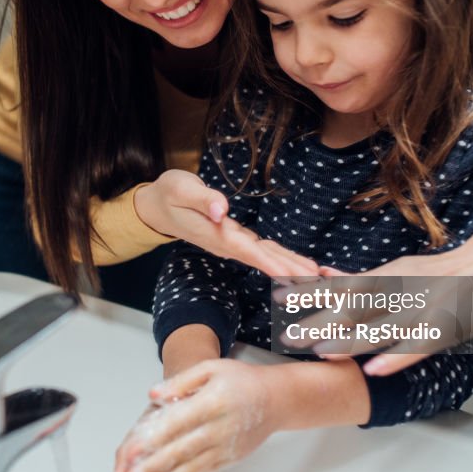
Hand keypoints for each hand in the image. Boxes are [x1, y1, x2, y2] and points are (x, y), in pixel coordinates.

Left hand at [110, 359, 275, 471]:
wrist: (275, 400)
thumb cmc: (242, 381)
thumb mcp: (211, 368)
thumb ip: (180, 381)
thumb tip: (153, 395)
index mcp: (213, 402)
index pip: (177, 422)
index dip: (152, 437)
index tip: (132, 449)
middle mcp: (219, 428)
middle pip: (181, 449)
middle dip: (152, 467)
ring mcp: (225, 447)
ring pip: (191, 467)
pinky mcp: (228, 459)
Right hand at [135, 170, 318, 277]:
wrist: (156, 206)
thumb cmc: (169, 195)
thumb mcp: (181, 190)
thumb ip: (203, 199)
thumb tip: (222, 209)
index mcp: (216, 233)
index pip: (248, 251)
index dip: (271, 263)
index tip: (292, 275)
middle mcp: (226, 243)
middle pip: (263, 259)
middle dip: (289, 270)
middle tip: (316, 282)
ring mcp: (231, 243)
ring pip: (265, 256)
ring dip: (289, 267)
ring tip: (314, 276)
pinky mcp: (235, 239)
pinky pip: (263, 252)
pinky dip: (282, 259)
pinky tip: (297, 266)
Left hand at [277, 259, 472, 375]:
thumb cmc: (441, 273)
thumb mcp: (397, 272)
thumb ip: (361, 278)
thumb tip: (324, 274)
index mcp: (386, 279)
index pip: (341, 287)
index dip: (310, 295)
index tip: (279, 299)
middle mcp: (398, 293)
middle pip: (353, 309)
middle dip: (319, 323)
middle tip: (287, 336)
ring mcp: (420, 311)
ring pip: (379, 328)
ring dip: (349, 341)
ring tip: (321, 353)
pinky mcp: (442, 328)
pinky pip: (415, 346)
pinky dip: (394, 357)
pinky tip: (373, 369)